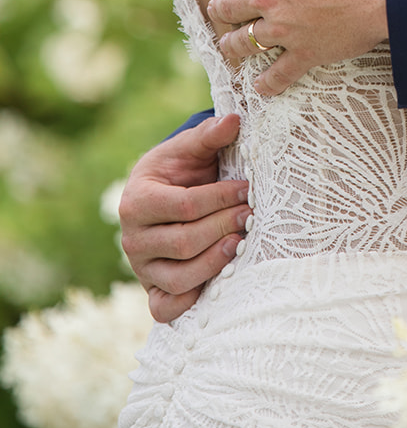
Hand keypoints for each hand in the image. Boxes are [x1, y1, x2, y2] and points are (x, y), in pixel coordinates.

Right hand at [119, 113, 248, 323]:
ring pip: (180, 277)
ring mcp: (141, 268)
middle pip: (185, 242)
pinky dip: (190, 302)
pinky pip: (166, 308)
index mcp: (136, 200)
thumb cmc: (179, 170)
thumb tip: (235, 119)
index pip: (184, 205)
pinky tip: (218, 283)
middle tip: (252, 215)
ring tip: (242, 243)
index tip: (248, 189)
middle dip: (224, 227)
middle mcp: (133, 238)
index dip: (220, 199)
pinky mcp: (152, 290)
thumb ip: (209, 135)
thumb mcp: (189, 149)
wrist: (163, 197)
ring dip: (216, 262)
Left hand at [208, 0, 387, 97]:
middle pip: (227, 4)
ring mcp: (285, 27)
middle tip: (219, 7)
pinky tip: (261, 86)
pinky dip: (267, 83)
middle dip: (220, 5)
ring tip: (230, 46)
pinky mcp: (306, 53)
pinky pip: (278, 75)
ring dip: (232, 45)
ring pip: (243, 43)